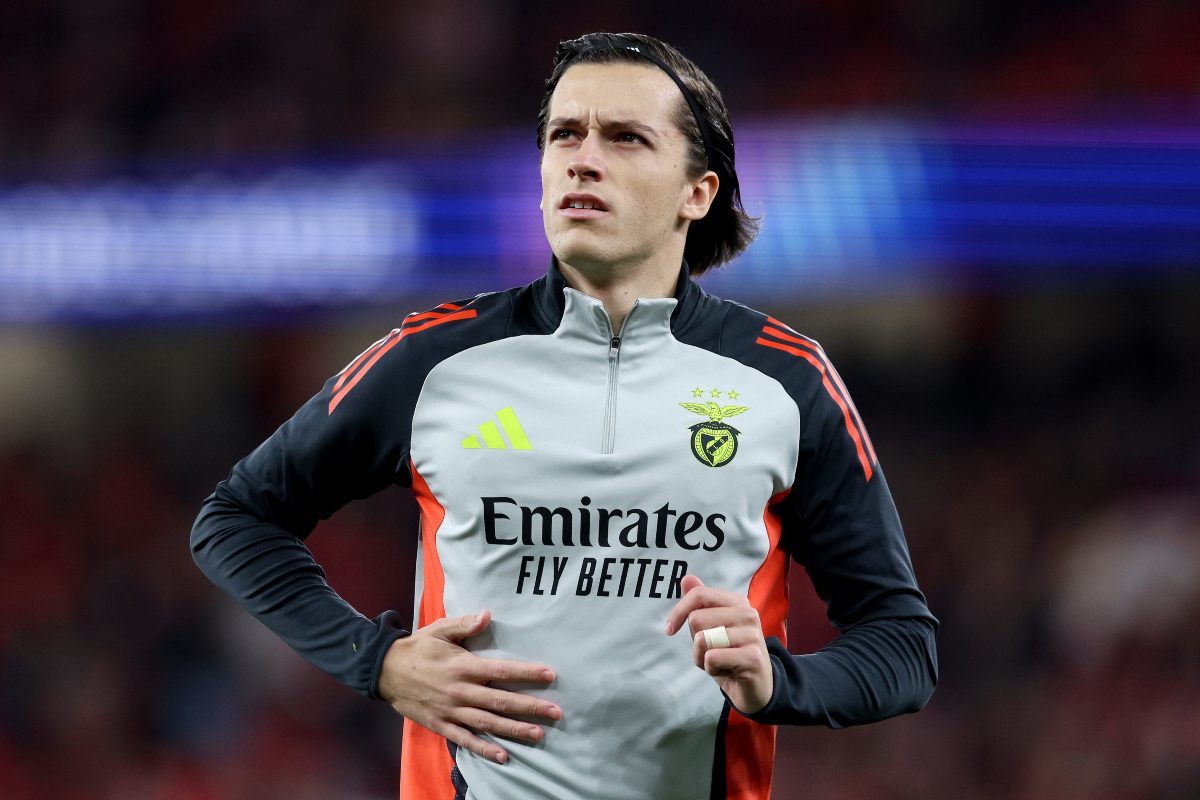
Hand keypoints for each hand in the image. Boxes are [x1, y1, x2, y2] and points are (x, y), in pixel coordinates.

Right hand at [378, 610, 560, 763]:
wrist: (384, 671)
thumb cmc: (418, 648)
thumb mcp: (440, 629)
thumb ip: (465, 624)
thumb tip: (488, 615)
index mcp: (463, 666)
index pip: (502, 670)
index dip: (527, 673)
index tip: (550, 675)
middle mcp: (460, 690)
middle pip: (501, 701)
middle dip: (530, 707)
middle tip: (556, 712)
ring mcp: (451, 710)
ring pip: (488, 723)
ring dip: (514, 730)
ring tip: (538, 734)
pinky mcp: (441, 724)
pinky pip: (465, 740)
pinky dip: (484, 749)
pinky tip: (503, 756)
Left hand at [664, 575, 773, 713]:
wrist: (756, 686)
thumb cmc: (729, 654)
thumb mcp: (710, 628)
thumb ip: (699, 603)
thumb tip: (686, 578)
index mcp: (738, 602)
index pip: (699, 594)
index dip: (678, 612)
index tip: (669, 629)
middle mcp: (748, 613)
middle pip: (697, 619)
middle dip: (694, 642)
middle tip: (711, 652)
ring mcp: (753, 634)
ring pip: (702, 639)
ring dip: (701, 657)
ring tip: (719, 662)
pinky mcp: (753, 657)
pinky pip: (712, 658)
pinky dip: (710, 669)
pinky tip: (726, 671)